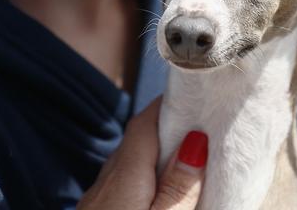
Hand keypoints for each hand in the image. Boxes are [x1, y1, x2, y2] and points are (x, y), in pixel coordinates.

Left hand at [78, 98, 207, 209]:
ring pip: (127, 164)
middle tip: (200, 125)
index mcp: (123, 177)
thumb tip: (195, 141)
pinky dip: (142, 176)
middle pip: (136, 141)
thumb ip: (178, 187)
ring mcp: (96, 199)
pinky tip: (158, 189)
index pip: (144, 123)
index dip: (168, 105)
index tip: (195, 97)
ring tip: (186, 157)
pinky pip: (120, 184)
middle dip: (165, 129)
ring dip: (153, 154)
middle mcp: (105, 182)